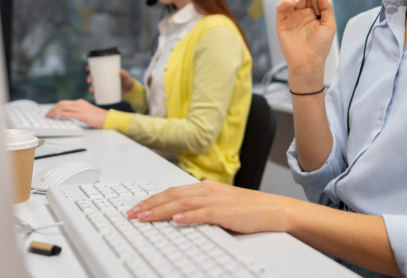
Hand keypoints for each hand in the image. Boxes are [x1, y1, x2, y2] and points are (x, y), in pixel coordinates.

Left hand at [46, 99, 107, 128]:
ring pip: (63, 107)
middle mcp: (79, 104)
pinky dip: (60, 115)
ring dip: (54, 112)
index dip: (55, 107)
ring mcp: (81, 108)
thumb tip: (68, 117)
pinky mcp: (82, 115)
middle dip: (52, 109)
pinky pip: (68, 113)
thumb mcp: (86, 113)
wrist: (109, 119)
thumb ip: (77, 113)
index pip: (64, 103)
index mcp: (80, 103)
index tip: (50, 112)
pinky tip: (56, 117)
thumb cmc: (99, 118)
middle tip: (47, 115)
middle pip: (61, 104)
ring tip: (49, 117)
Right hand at [87, 67, 134, 95]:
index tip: (87, 68)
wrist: (130, 90)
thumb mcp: (126, 76)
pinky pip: (99, 94)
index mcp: (106, 72)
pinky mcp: (106, 92)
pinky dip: (96, 95)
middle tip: (90, 80)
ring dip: (91, 88)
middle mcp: (103, 79)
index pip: (96, 69)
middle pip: (93, 77)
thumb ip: (124, 74)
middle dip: (89, 78)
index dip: (90, 67)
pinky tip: (94, 96)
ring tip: (92, 90)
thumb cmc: (127, 80)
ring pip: (94, 86)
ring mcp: (104, 86)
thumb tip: (120, 71)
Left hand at [127, 180, 295, 233]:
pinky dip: (189, 215)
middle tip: (132, 213)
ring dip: (161, 210)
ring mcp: (217, 200)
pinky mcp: (227, 212)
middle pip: (172, 195)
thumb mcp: (219, 204)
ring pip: (183, 203)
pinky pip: (204, 213)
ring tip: (145, 216)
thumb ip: (199, 207)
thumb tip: (175, 216)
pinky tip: (177, 219)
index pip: (172, 191)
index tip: (137, 207)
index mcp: (205, 188)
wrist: (273, 209)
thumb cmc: (248, 209)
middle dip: (150, 204)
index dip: (152, 199)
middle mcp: (208, 190)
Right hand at [276, 0, 335, 82]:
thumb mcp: (329, 25)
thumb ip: (326, 7)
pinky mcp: (281, 22)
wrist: (309, 62)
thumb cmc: (320, 46)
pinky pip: (281, 8)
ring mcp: (291, 16)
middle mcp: (301, 12)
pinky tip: (294, 4)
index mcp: (313, 11)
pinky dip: (286, 3)